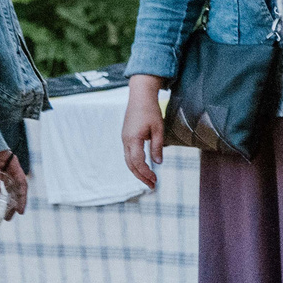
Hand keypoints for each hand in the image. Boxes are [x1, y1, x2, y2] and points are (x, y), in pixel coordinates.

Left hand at [0, 149, 29, 217]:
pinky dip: (3, 198)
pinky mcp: (4, 178)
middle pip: (17, 193)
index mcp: (16, 171)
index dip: (22, 200)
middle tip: (9, 218)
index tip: (20, 211)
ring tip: (5, 216)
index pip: (22, 187)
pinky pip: (5, 190)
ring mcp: (10, 177)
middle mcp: (15, 176)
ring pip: (12, 193)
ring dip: (9, 204)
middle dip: (14, 206)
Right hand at [120, 74, 165, 190]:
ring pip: (128, 160)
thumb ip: (157, 146)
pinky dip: (135, 163)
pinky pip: (128, 154)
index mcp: (133, 139)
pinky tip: (143, 167)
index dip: (146, 173)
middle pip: (130, 164)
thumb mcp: (158, 129)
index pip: (138, 162)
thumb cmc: (150, 110)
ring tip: (149, 179)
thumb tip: (158, 163)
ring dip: (138, 171)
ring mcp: (124, 138)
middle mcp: (126, 140)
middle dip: (141, 176)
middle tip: (152, 186)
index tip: (155, 180)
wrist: (139, 96)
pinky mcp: (126, 136)